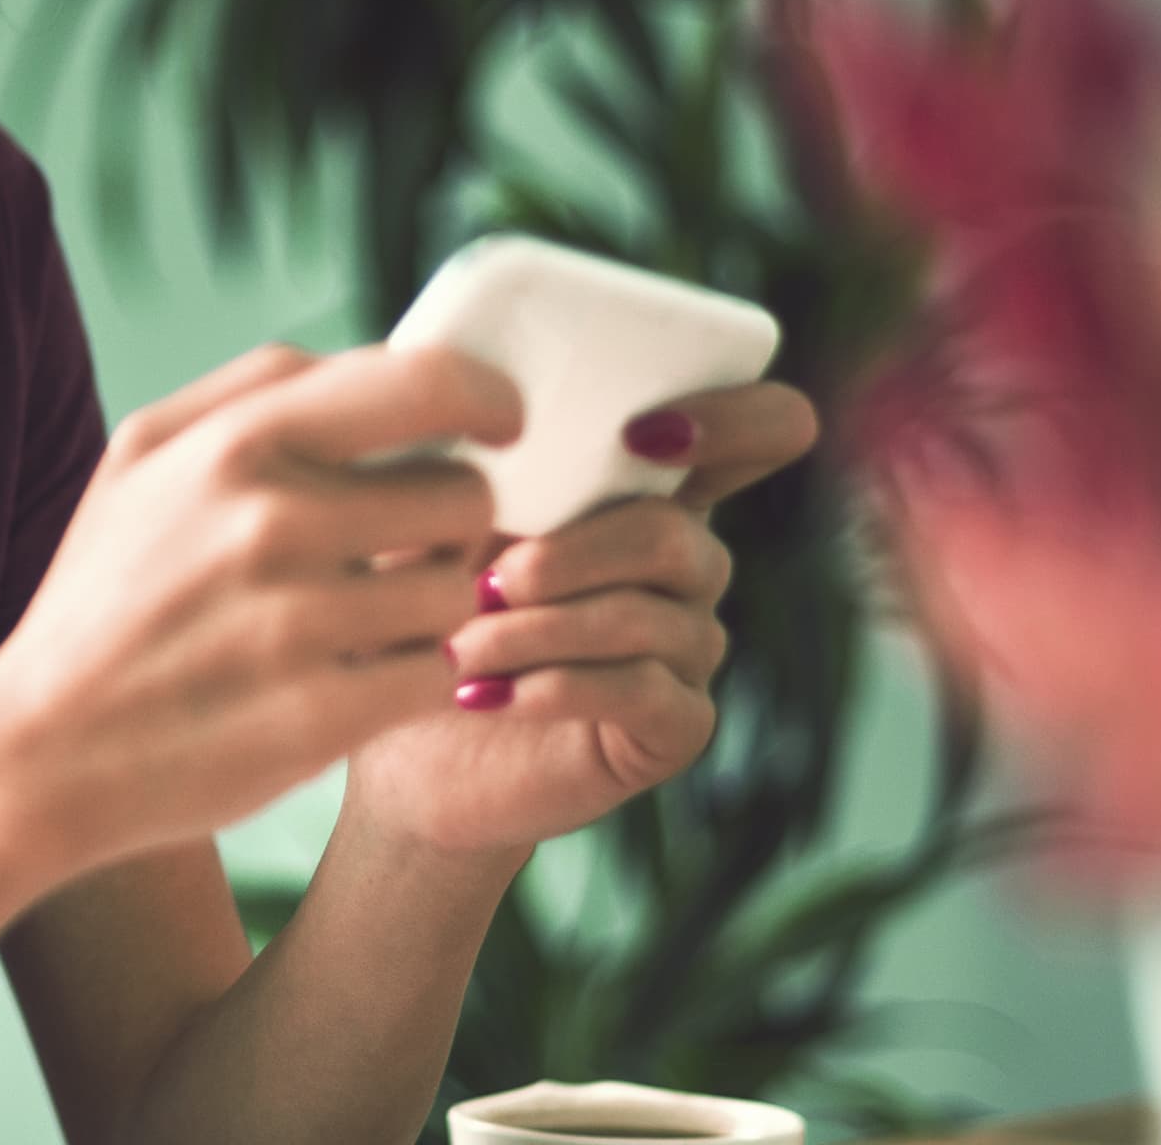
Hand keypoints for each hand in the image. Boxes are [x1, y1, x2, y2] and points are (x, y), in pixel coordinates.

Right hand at [0, 342, 515, 877]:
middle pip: (464, 495)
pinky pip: (436, 676)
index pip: (423, 382)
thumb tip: (375, 361)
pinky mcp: (322, 717)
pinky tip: (351, 683)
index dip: (485, 397)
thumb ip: (252, 391)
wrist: (40, 750)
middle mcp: (271, 521)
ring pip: (456, 592)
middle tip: (404, 552)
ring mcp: (300, 623)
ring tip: (361, 627)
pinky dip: (409, 682)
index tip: (500, 425)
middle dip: (449, 524)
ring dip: (428, 612)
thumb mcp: (139, 460)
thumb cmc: (103, 597)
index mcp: (235, 444)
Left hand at [335, 381, 820, 856]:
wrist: (402, 743)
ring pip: (645, 617)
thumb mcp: (432, 526)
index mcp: (642, 492)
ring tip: (457, 652)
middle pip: (676, 537)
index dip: (740, 417)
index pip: (759, 432)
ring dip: (537, 630)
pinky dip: (554, 687)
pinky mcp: (678, 726)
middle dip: (569, 557)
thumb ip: (470, 465)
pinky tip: (487, 695)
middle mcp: (687, 565)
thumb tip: (473, 418)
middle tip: (487, 585)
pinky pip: (640, 690)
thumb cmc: (419, 613)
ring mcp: (691, 647)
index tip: (644, 434)